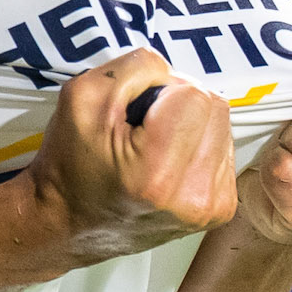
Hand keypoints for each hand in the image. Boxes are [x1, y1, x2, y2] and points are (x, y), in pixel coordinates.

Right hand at [26, 48, 237, 260]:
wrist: (68, 223)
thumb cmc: (71, 165)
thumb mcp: (82, 98)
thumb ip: (134, 68)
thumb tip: (173, 72)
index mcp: (156, 172)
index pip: (194, 93)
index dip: (161, 90)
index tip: (135, 112)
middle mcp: (192, 197)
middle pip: (215, 106)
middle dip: (179, 104)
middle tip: (143, 128)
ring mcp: (210, 206)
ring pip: (222, 125)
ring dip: (191, 124)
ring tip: (154, 146)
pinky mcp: (219, 209)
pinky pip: (224, 150)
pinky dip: (197, 146)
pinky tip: (169, 161)